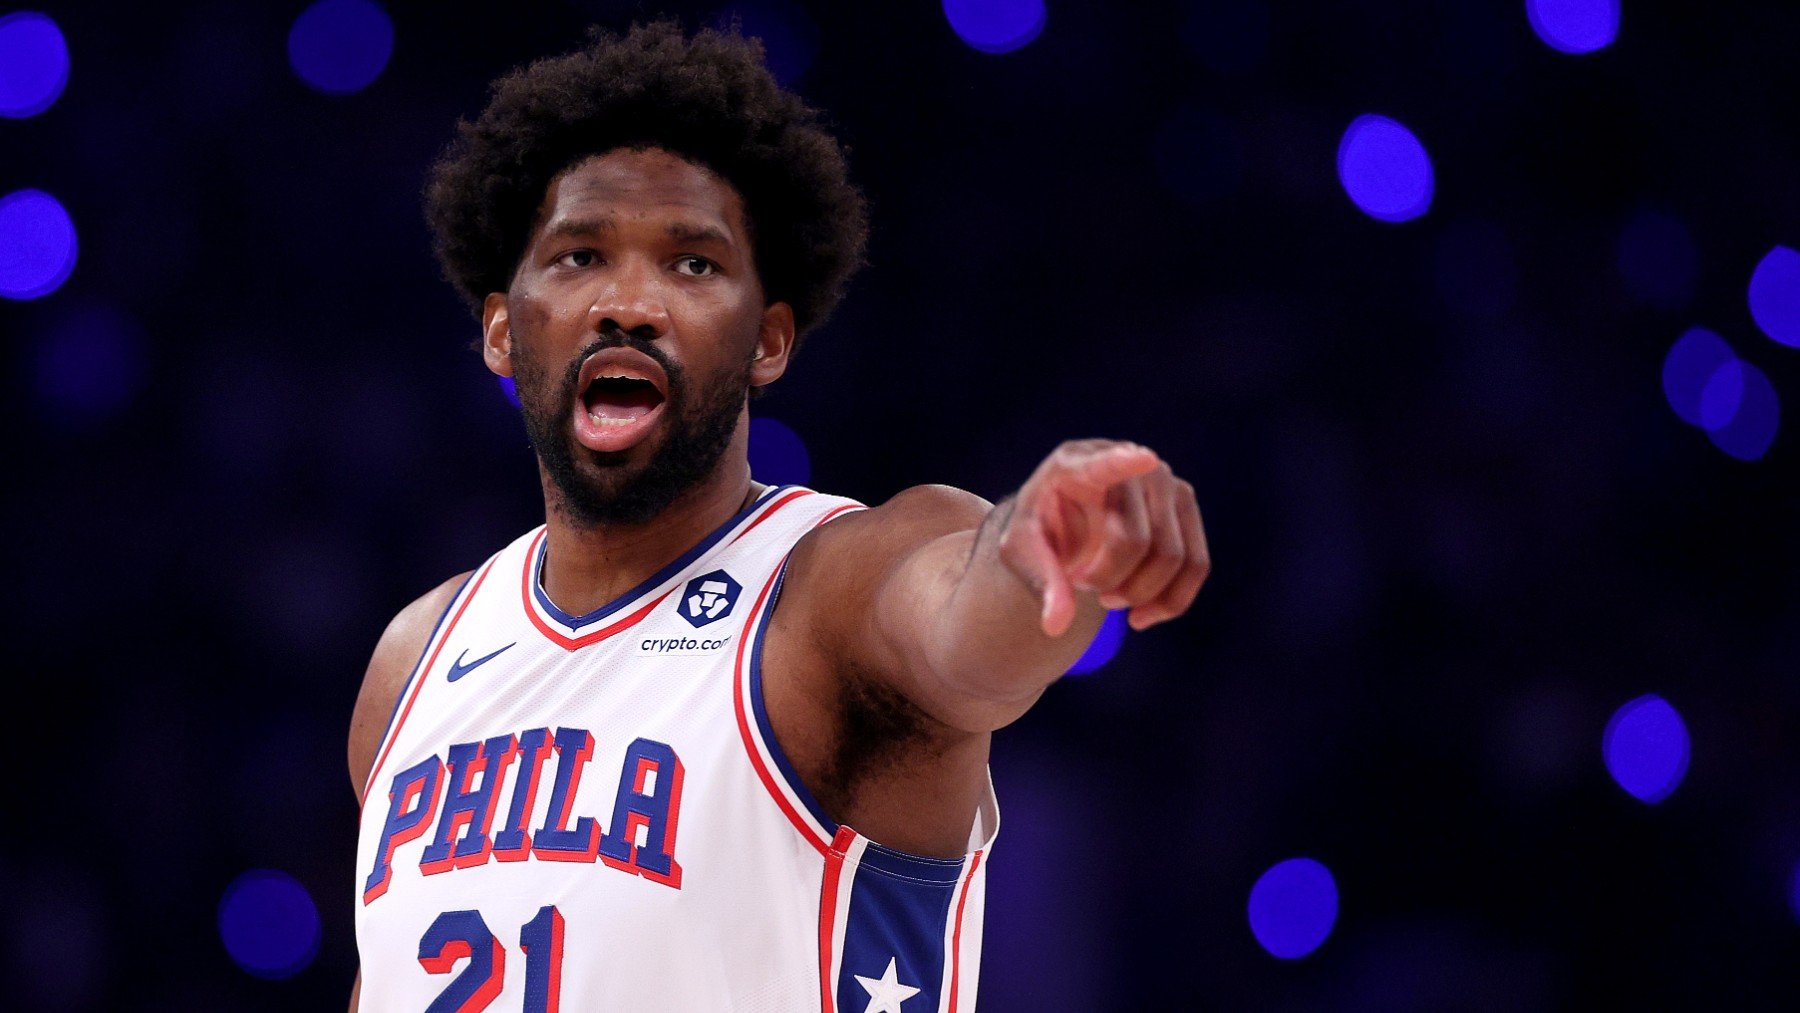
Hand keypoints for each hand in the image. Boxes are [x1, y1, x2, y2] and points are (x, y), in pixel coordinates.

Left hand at [998, 440, 1210, 636]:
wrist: (1069, 519)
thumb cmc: (1043, 531)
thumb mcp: (1023, 553)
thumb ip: (1041, 582)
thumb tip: (1056, 626)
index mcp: (1074, 464)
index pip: (1103, 464)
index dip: (1123, 462)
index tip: (1144, 458)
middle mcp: (1128, 460)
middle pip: (1136, 541)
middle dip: (1110, 581)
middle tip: (1084, 586)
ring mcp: (1164, 481)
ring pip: (1172, 557)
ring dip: (1139, 594)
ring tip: (1108, 596)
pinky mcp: (1185, 505)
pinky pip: (1196, 565)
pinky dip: (1171, 602)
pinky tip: (1140, 617)